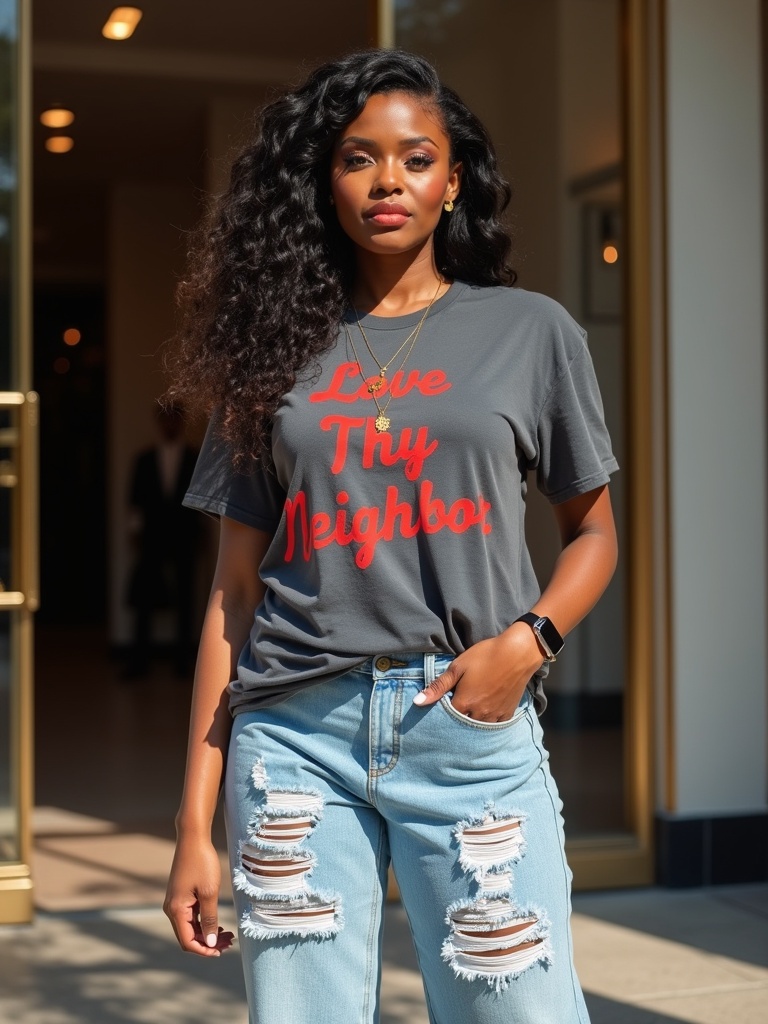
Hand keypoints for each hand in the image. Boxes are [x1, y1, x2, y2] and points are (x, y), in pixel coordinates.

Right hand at [164, 834, 234, 956]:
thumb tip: (209, 943)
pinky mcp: (180, 896)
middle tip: (230, 942)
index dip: (204, 950)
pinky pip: (191, 916)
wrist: (193, 838)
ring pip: (190, 927)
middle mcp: (171, 909)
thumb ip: (209, 919)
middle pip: (189, 936)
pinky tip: (218, 923)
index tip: (222, 951)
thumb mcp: (209, 892)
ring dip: (207, 933)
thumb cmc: (202, 863)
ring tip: (228, 934)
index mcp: (176, 910)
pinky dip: (203, 922)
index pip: (188, 942)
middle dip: (208, 942)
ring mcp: (175, 902)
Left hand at [412, 625, 544, 722]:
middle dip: (457, 717)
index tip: (444, 701)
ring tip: (471, 708)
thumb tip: (417, 702)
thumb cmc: (485, 656)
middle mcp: (479, 714)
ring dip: (472, 721)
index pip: (446, 716)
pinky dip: (488, 721)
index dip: (443, 710)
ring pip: (478, 727)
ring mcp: (494, 716)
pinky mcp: (507, 713)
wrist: (518, 653)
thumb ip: (438, 686)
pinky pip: (494, 725)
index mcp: (464, 703)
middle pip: (462, 724)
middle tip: (459, 703)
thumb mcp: (458, 667)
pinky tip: (486, 711)